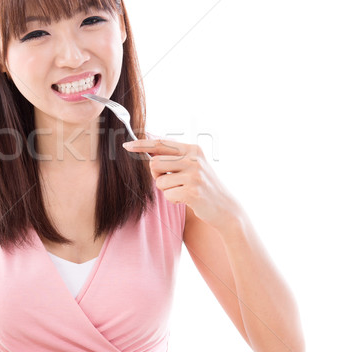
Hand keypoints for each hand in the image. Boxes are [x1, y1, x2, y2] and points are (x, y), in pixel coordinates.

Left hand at [123, 138, 240, 230]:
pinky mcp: (193, 191)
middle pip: (155, 163)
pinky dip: (173, 200)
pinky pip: (168, 195)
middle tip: (170, 181)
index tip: (127, 145)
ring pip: (159, 181)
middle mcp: (194, 159)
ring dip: (166, 189)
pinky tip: (187, 199)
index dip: (142, 144)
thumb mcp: (192, 166)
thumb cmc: (204, 186)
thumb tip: (149, 153)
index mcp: (193, 149)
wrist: (225, 208)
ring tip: (182, 190)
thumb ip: (174, 158)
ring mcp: (194, 175)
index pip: (161, 143)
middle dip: (156, 175)